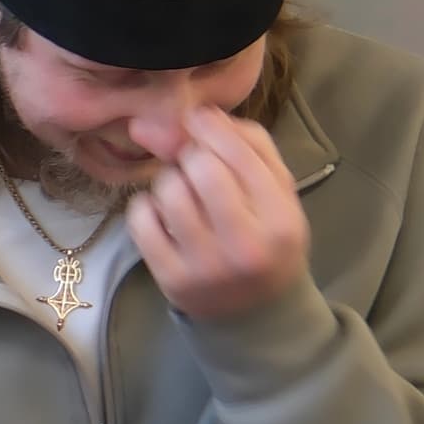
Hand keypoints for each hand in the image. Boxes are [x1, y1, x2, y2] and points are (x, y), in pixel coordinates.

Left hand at [126, 100, 310, 324]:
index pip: (239, 154)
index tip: (197, 120)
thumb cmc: (267, 238)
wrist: (255, 311)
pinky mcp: (171, 279)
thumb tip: (200, 112)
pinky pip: (141, 220)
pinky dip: (144, 206)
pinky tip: (160, 212)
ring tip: (179, 189)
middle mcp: (246, 244)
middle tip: (191, 163)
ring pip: (168, 191)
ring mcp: (206, 265)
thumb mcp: (278, 194)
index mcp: (282, 219)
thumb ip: (250, 146)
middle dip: (189, 155)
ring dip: (167, 179)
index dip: (210, 127)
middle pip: (201, 168)